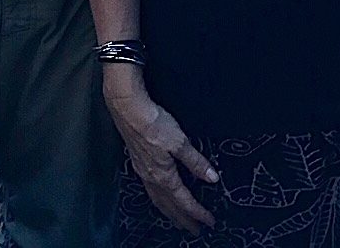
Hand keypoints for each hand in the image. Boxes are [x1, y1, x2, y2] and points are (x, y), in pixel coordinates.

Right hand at [105, 80, 218, 234]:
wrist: (128, 109)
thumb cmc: (152, 124)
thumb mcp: (180, 143)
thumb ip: (195, 162)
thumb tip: (211, 178)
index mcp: (163, 177)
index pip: (184, 201)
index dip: (198, 213)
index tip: (209, 221)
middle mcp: (151, 178)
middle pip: (169, 206)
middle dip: (182, 219)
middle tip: (194, 230)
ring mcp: (142, 170)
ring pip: (157, 200)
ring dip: (169, 211)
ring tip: (177, 219)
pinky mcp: (138, 161)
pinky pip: (150, 189)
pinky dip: (158, 198)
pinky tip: (160, 193)